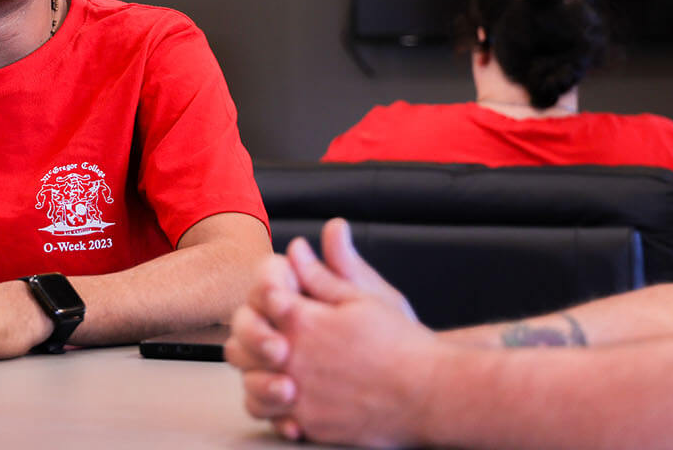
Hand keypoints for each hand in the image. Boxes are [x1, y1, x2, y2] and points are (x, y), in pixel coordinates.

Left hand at [227, 221, 438, 447]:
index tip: (278, 300)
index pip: (257, 300)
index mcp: (303, 320)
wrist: (432, 394)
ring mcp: (299, 395)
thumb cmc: (402, 344)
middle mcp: (293, 358)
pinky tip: (292, 399)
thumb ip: (321, 274)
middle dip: (250, 338)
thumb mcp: (362, 297)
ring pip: (250, 387)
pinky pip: (273, 419)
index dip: (264, 297)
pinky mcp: (310, 424)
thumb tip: (297, 248)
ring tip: (277, 370)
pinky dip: (276, 410)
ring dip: (257, 376)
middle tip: (270, 337)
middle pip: (241, 346)